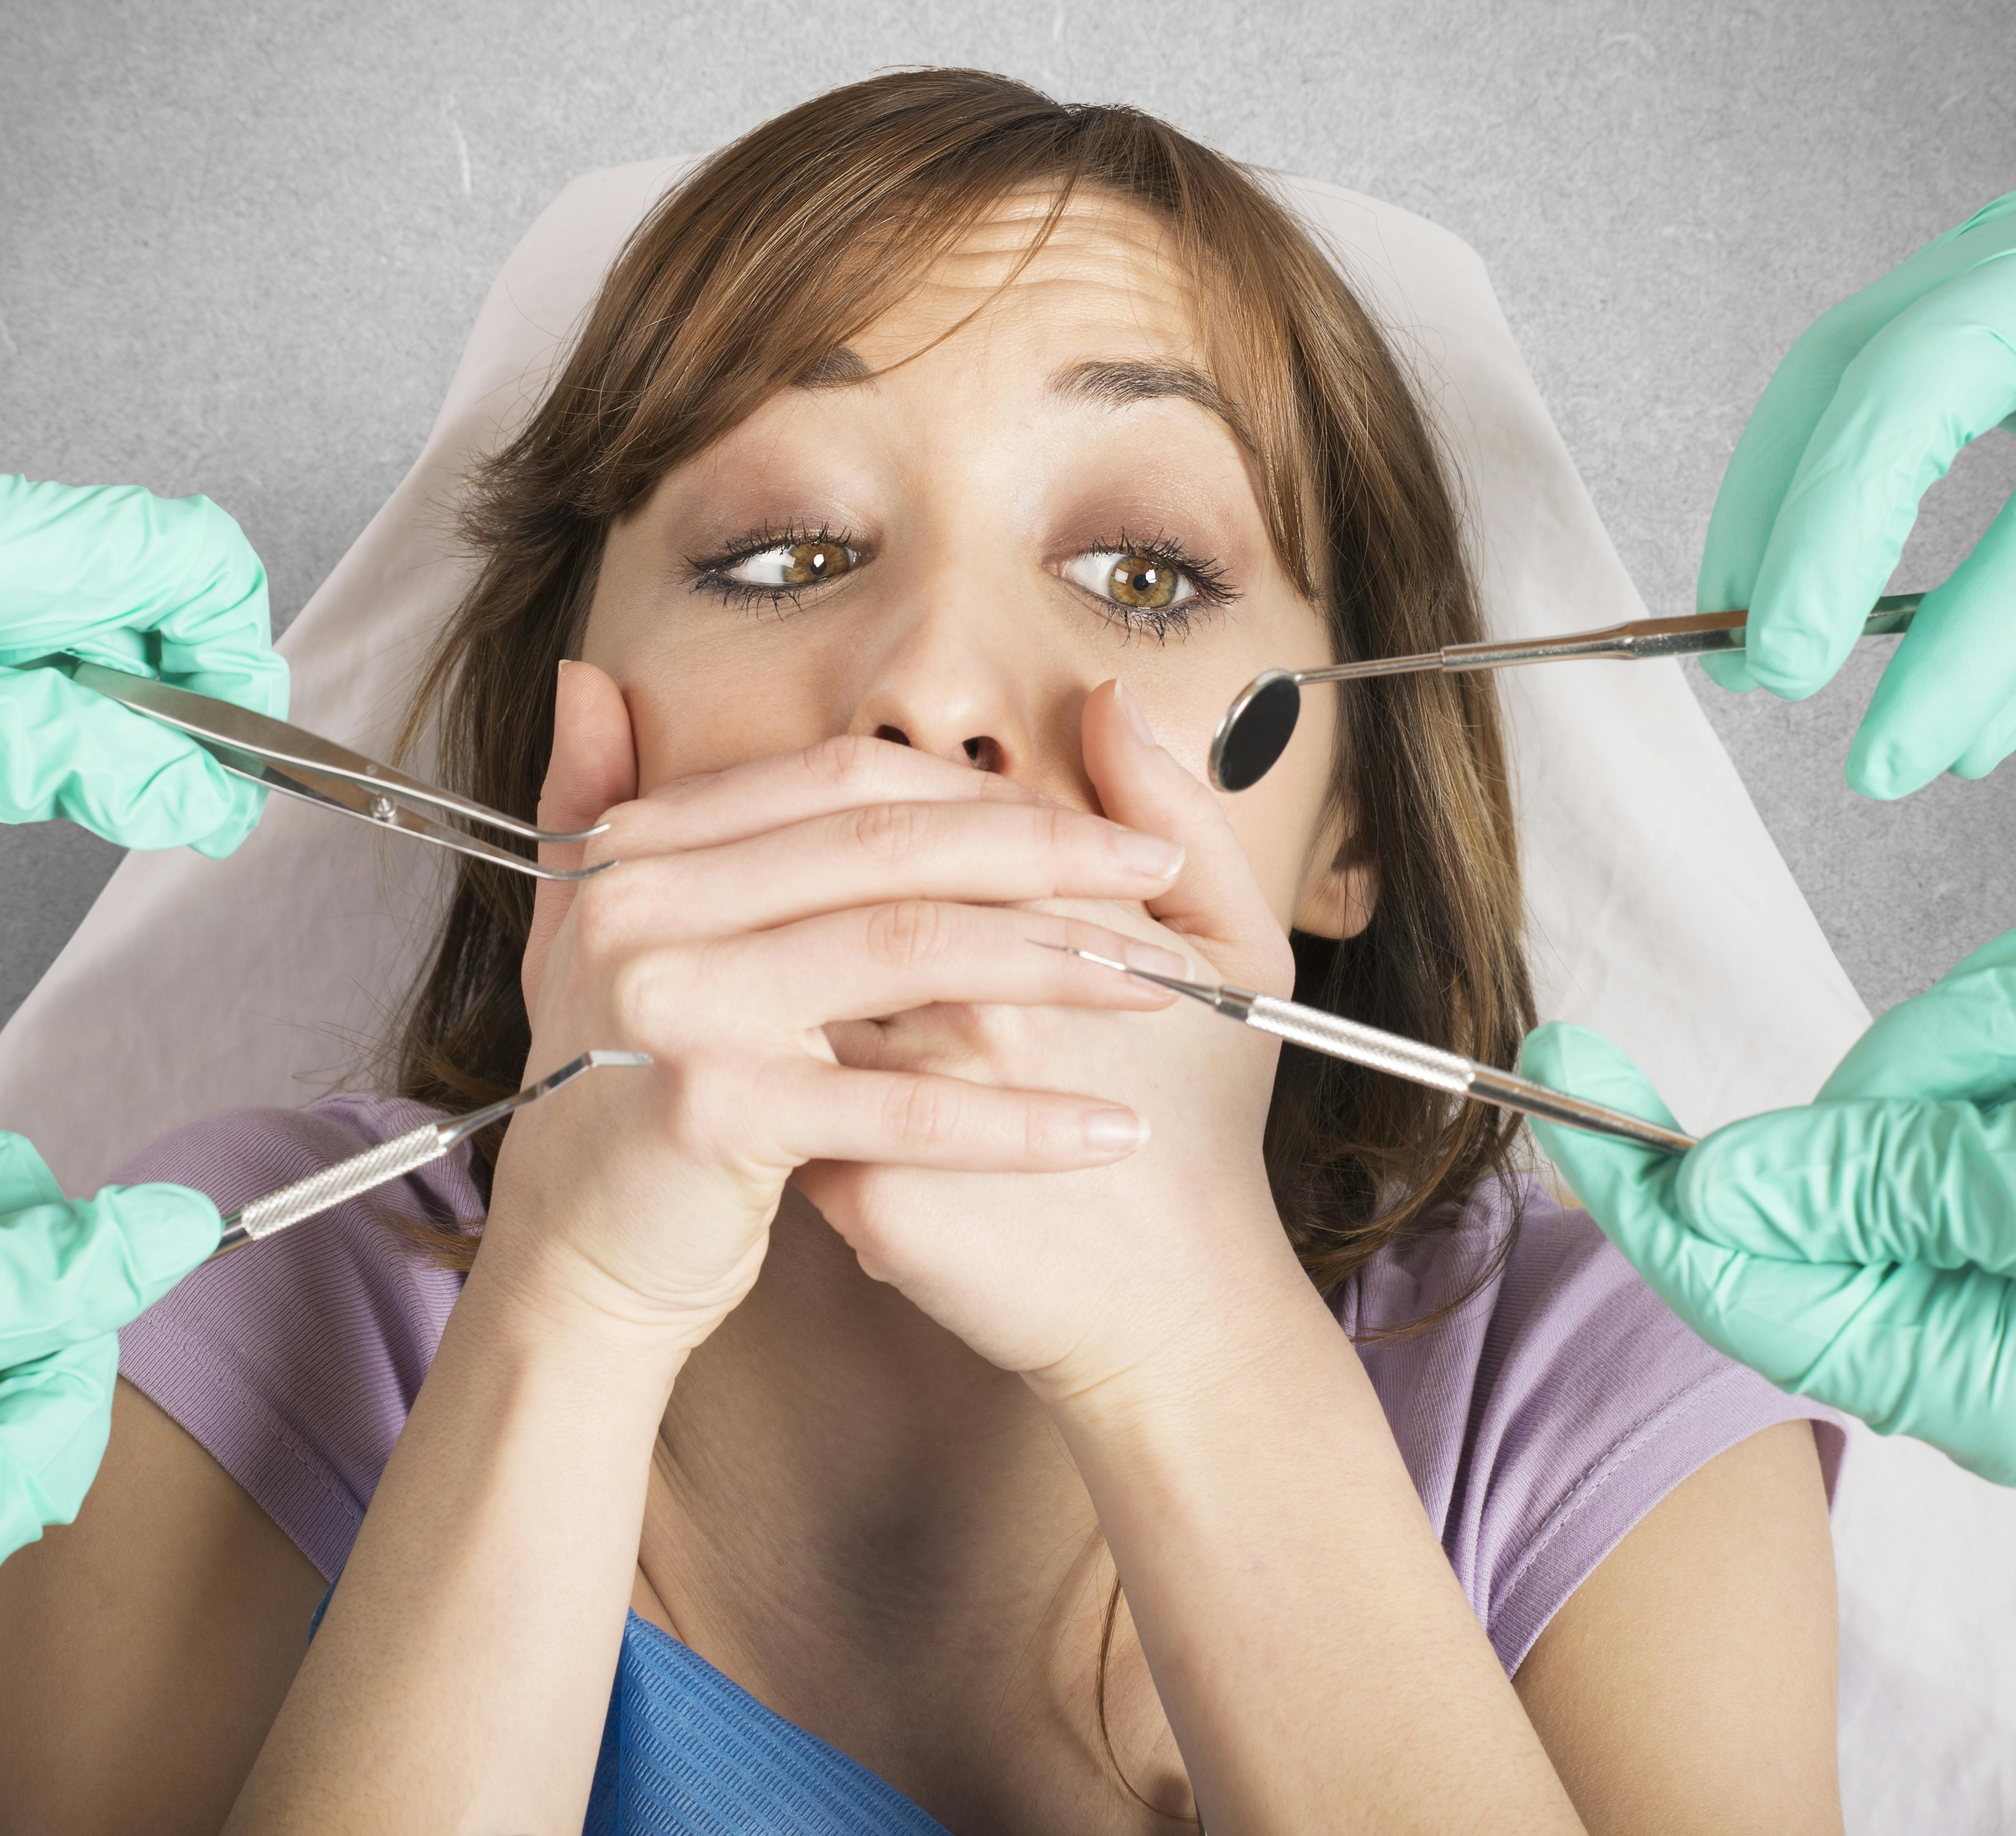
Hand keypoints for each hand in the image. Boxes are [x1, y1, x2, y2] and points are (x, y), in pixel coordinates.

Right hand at [476, 663, 1181, 1356]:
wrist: (572, 1263)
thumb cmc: (613, 1100)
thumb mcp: (582, 934)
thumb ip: (589, 799)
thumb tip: (588, 677)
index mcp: (640, 853)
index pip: (842, 780)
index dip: (977, 790)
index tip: (1090, 813)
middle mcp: (650, 911)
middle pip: (889, 846)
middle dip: (1046, 852)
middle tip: (1155, 872)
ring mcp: (678, 1009)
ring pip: (910, 950)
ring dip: (1056, 963)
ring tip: (1159, 986)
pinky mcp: (718, 1115)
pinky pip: (905, 1105)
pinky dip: (1020, 1120)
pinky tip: (1109, 1130)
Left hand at [793, 679, 1321, 1401]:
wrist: (1178, 1310)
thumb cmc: (1208, 1123)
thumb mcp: (1238, 950)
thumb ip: (1177, 811)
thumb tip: (1107, 705)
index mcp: (1050, 925)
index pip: (925, 827)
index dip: (899, 829)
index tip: (885, 849)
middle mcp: (969, 1002)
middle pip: (841, 903)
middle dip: (810, 898)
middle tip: (805, 911)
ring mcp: (909, 1099)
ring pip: (791, 998)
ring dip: (777, 985)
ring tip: (783, 988)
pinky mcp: (866, 1191)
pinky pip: (787, 1107)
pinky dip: (784, 1087)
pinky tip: (789, 1084)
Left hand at [1529, 921, 2015, 1486]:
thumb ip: (1896, 1187)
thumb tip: (1718, 1182)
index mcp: (1973, 1385)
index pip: (1743, 1283)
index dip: (1641, 1179)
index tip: (1559, 1063)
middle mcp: (1973, 1339)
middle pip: (1815, 1185)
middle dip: (1882, 1075)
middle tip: (2008, 1010)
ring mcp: (2013, 1264)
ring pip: (1892, 1122)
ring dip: (1962, 1036)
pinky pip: (1968, 1104)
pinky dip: (2003, 1035)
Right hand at [1698, 138, 2015, 798]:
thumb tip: (1958, 737)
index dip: (1959, 650)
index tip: (1884, 761)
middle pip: (1905, 387)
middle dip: (1818, 540)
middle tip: (1770, 670)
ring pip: (1841, 360)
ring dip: (1773, 505)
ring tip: (1743, 631)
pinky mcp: (1966, 249)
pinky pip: (1845, 353)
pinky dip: (1794, 462)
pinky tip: (1772, 553)